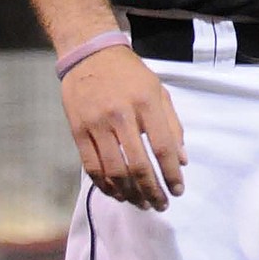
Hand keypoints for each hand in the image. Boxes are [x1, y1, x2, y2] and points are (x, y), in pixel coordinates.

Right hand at [61, 42, 186, 211]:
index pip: (162, 147)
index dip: (171, 174)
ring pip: (114, 170)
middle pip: (138, 165)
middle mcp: (121, 115)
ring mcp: (97, 124)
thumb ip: (172, 125)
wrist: (90, 55)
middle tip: (160, 204)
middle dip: (152, 191)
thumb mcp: (158, 91)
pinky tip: (117, 194)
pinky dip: (105, 185)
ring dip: (130, 193)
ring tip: (141, 203)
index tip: (178, 190)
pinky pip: (92, 166)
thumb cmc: (130, 74)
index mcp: (146, 103)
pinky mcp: (78, 131)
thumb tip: (181, 161)